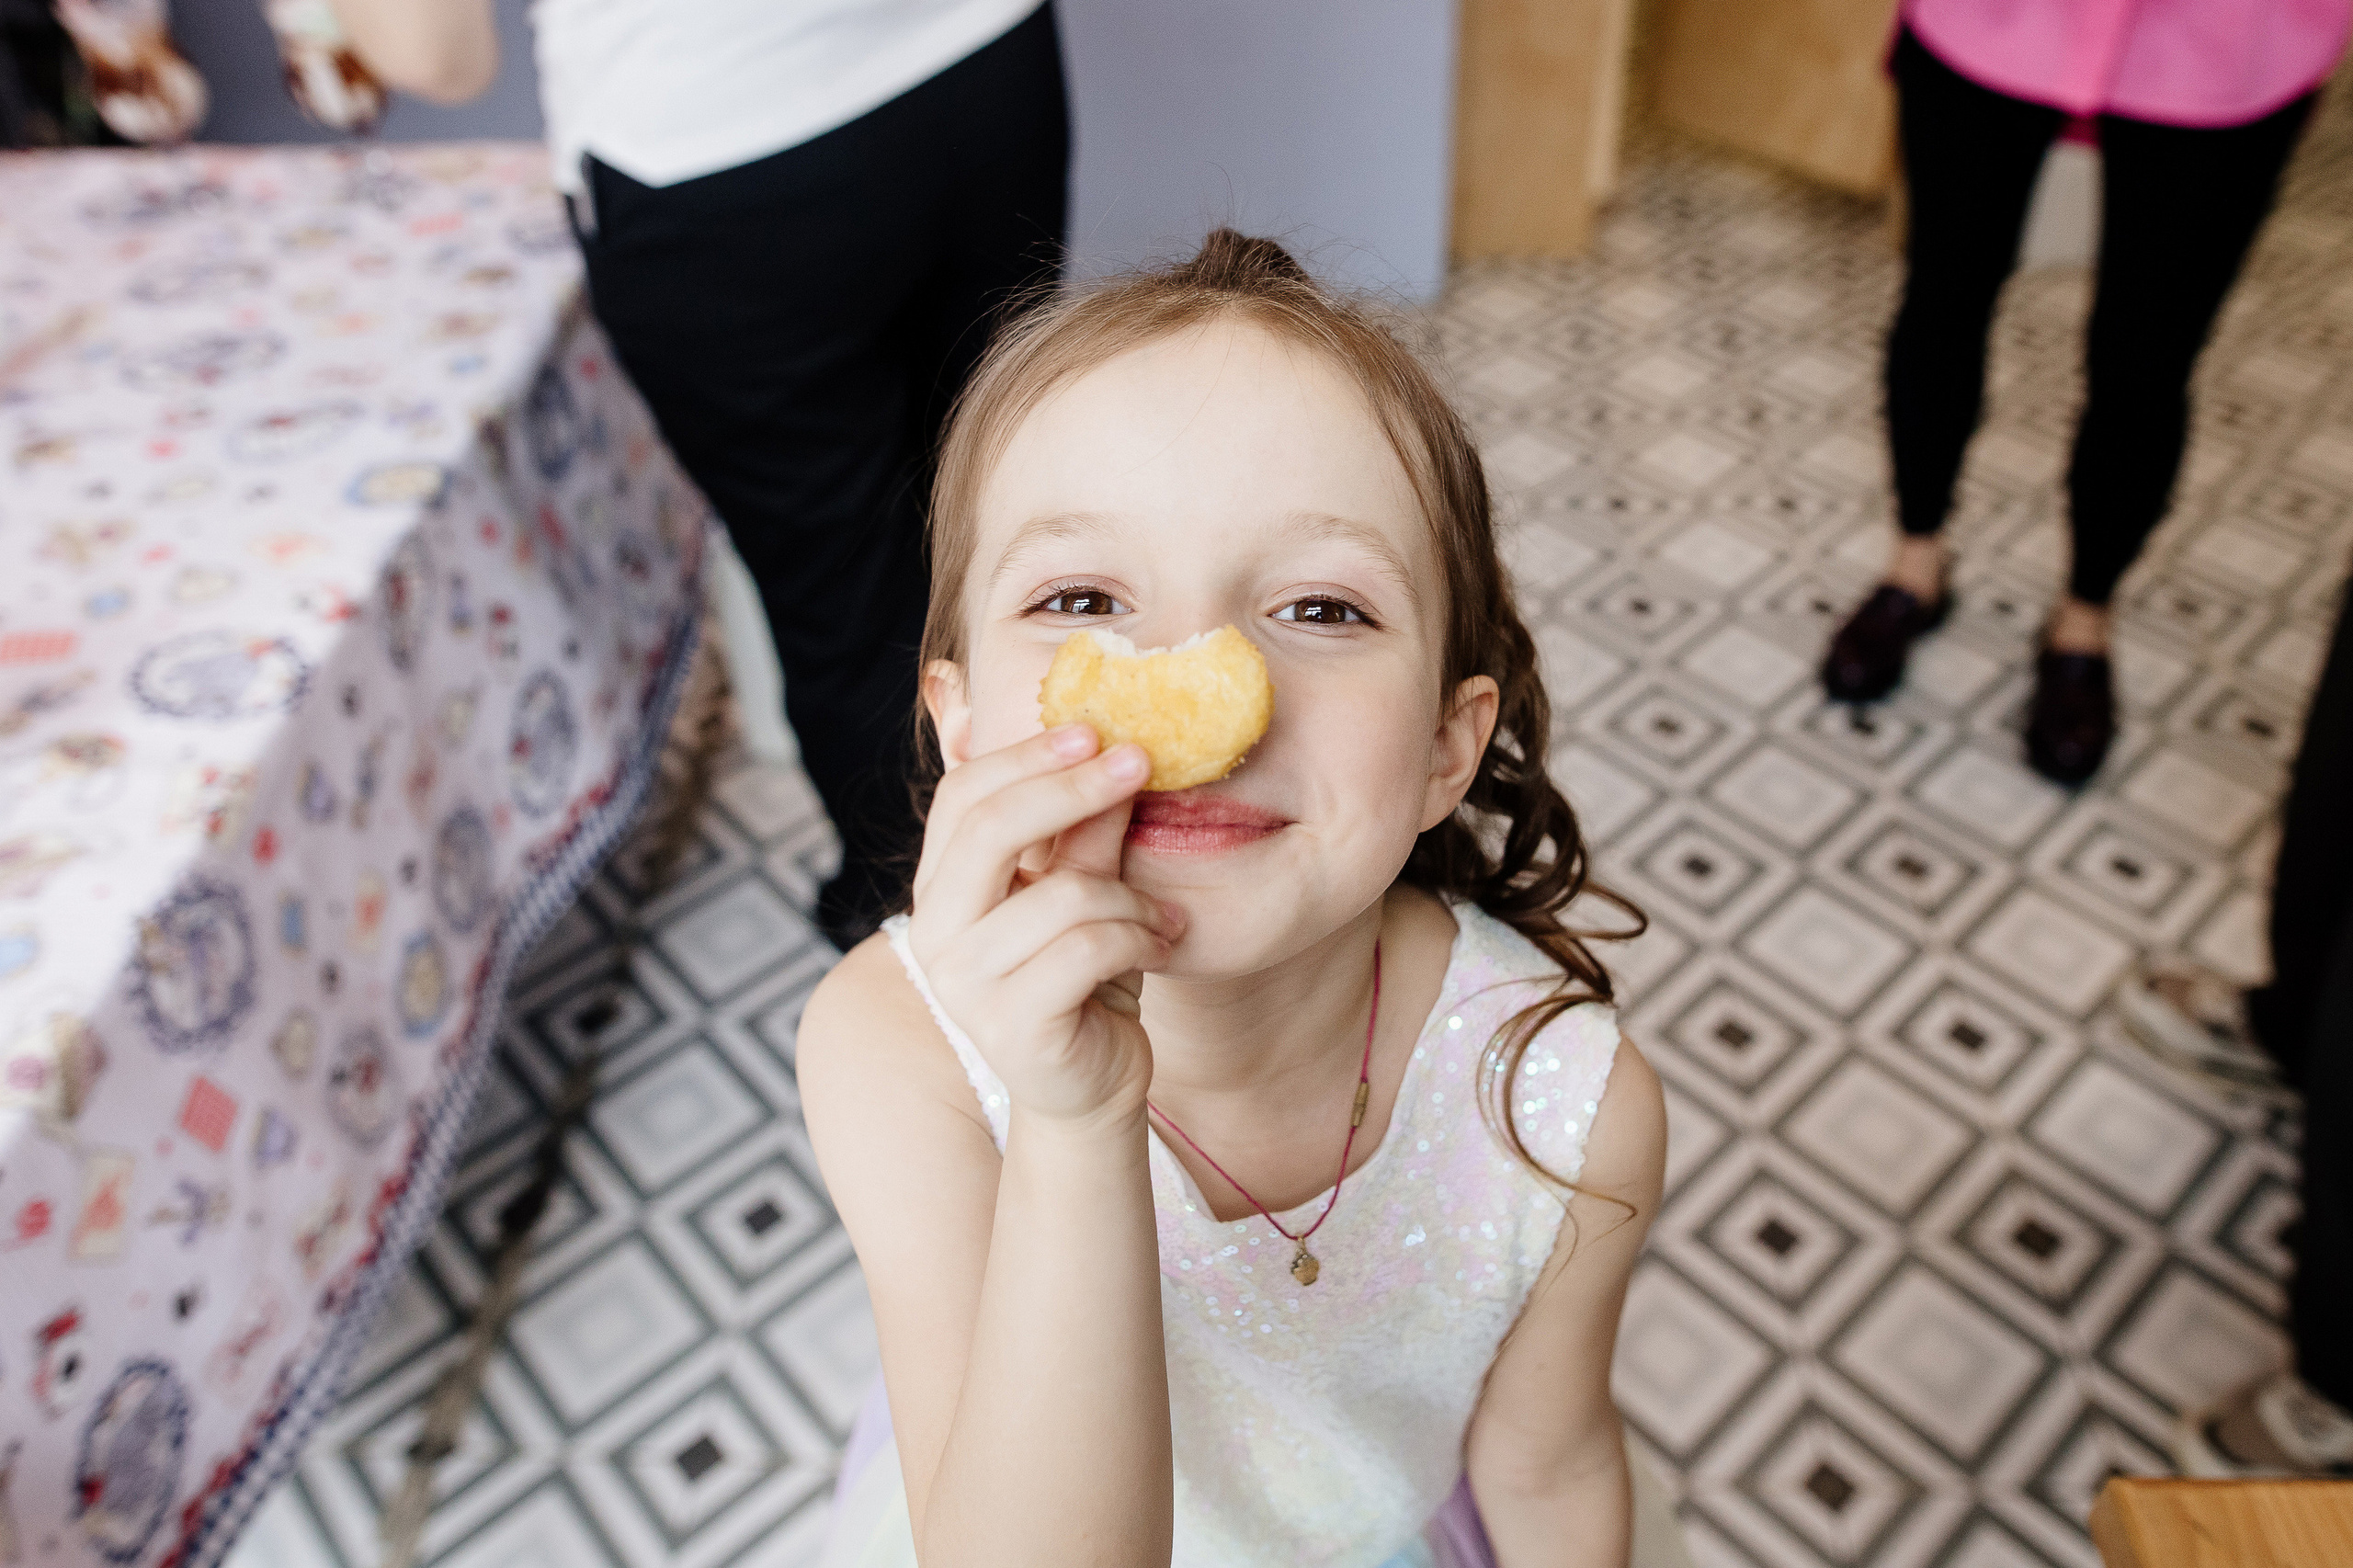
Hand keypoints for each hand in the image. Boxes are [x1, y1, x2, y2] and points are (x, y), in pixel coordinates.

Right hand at [908, 725, 1184, 1126]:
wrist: (1090, 1085)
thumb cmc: (1084, 978)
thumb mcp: (1086, 887)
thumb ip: (1086, 826)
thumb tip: (1112, 742)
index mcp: (941, 887)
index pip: (962, 795)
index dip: (1028, 756)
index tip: (1097, 731)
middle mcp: (935, 932)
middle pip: (991, 828)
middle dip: (1072, 787)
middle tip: (1139, 762)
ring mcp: (965, 984)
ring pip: (1062, 894)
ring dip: (1130, 895)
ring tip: (1157, 914)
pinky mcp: (1010, 1026)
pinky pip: (1089, 948)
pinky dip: (1139, 937)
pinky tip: (1158, 947)